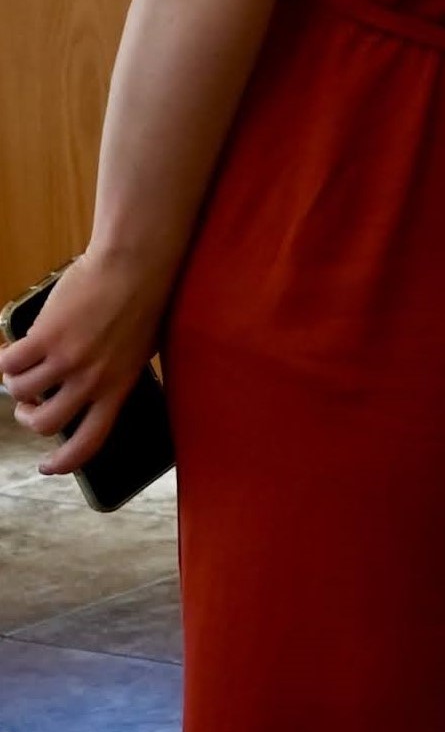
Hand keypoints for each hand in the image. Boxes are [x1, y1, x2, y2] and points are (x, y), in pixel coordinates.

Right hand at [0, 250, 168, 476]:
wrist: (136, 263)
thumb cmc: (144, 300)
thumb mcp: (139, 349)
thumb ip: (114, 373)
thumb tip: (86, 389)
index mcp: (119, 386)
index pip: (91, 440)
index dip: (66, 462)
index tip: (48, 467)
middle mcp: (93, 380)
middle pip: (45, 424)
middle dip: (29, 417)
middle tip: (28, 403)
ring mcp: (67, 360)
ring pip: (20, 392)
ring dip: (15, 384)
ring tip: (24, 366)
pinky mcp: (46, 338)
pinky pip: (8, 363)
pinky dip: (4, 358)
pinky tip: (13, 348)